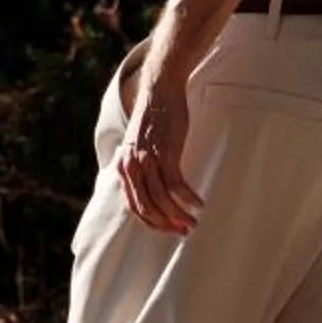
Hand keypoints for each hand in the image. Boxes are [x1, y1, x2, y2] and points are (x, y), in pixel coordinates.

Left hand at [115, 75, 202, 234]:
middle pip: (146, 207)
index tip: (168, 230)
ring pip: (161, 199)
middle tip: (183, 231)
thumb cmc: (153, 119)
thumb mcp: (138, 147)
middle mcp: (131, 167)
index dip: (151, 223)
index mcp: (123, 168)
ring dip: (178, 215)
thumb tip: (148, 189)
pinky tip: (198, 203)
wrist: (159, 90)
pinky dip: (187, 198)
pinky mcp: (165, 152)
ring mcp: (148, 160)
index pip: (133, 206)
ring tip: (193, 222)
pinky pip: (175, 184)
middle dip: (165, 224)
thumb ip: (139, 168)